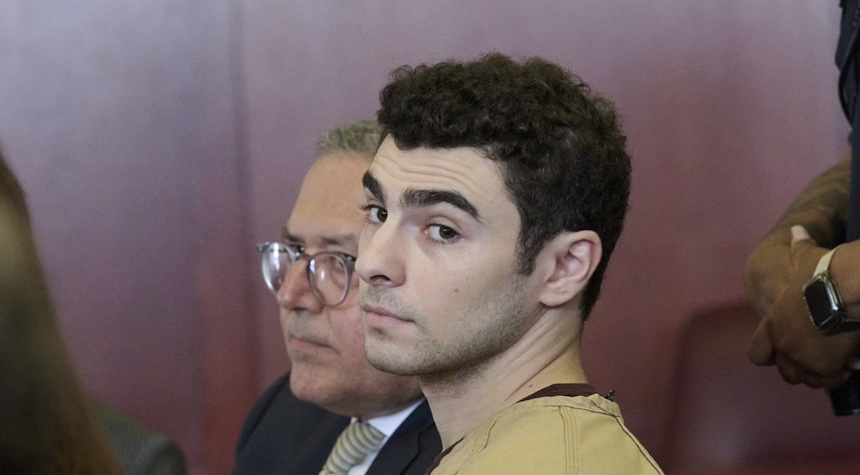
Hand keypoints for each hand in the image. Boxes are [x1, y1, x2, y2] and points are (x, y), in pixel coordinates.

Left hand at [748, 226, 858, 387]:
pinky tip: (851, 363)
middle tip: (820, 357)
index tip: (786, 351)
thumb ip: (799, 249)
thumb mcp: (807, 259)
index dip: (770, 355)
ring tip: (837, 361)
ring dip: (821, 373)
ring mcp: (801, 359)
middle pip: (786, 372)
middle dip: (801, 367)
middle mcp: (782, 345)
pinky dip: (840, 375)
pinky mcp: (824, 368)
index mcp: (772, 324)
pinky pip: (831, 381)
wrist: (845, 288)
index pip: (757, 354)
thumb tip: (797, 229)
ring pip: (808, 379)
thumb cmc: (823, 271)